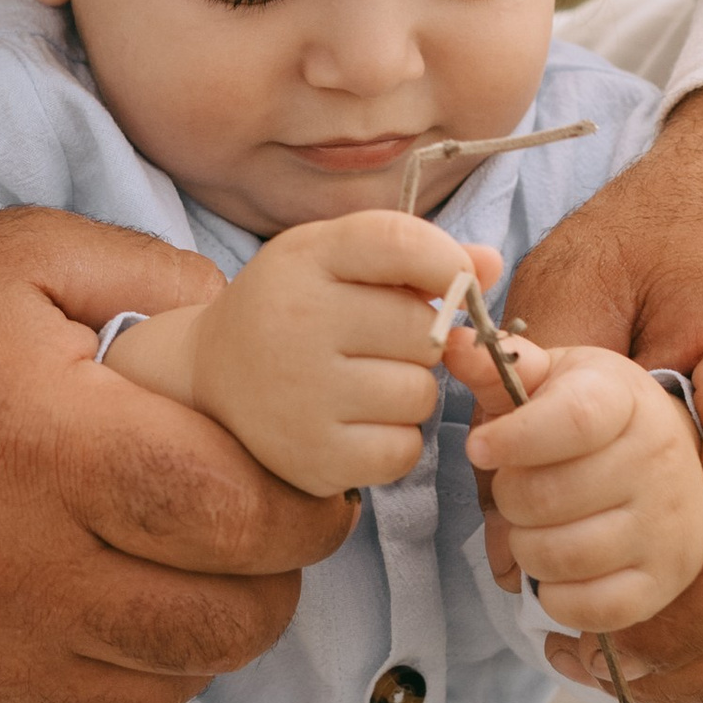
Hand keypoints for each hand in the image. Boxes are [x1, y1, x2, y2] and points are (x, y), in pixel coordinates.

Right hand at [0, 209, 353, 702]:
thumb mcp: (17, 258)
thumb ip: (149, 279)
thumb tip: (244, 325)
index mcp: (58, 445)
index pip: (237, 512)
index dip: (303, 511)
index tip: (314, 491)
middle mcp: (32, 566)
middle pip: (223, 618)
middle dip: (274, 578)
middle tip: (265, 534)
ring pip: (168, 685)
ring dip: (205, 636)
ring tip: (192, 576)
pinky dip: (123, 687)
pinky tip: (112, 625)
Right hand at [109, 211, 503, 498]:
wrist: (210, 379)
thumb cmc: (292, 309)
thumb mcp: (337, 261)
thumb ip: (414, 254)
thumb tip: (492, 264)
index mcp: (304, 259)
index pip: (401, 244)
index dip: (448, 264)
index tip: (453, 282)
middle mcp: (296, 322)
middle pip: (424, 331)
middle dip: (421, 341)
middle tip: (380, 344)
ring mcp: (301, 395)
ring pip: (421, 395)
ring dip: (409, 393)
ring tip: (364, 384)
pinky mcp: (311, 457)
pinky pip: (403, 451)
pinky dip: (393, 441)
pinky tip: (357, 423)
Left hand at [449, 331, 702, 630]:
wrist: (666, 460)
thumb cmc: (593, 418)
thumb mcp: (552, 380)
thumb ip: (499, 367)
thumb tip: (450, 342)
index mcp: (625, 401)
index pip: (570, 422)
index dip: (512, 439)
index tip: (479, 447)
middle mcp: (659, 462)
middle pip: (546, 497)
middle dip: (509, 498)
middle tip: (517, 491)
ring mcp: (669, 527)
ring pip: (560, 556)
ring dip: (526, 548)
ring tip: (536, 527)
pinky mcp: (665, 581)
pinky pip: (588, 607)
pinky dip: (555, 597)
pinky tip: (558, 570)